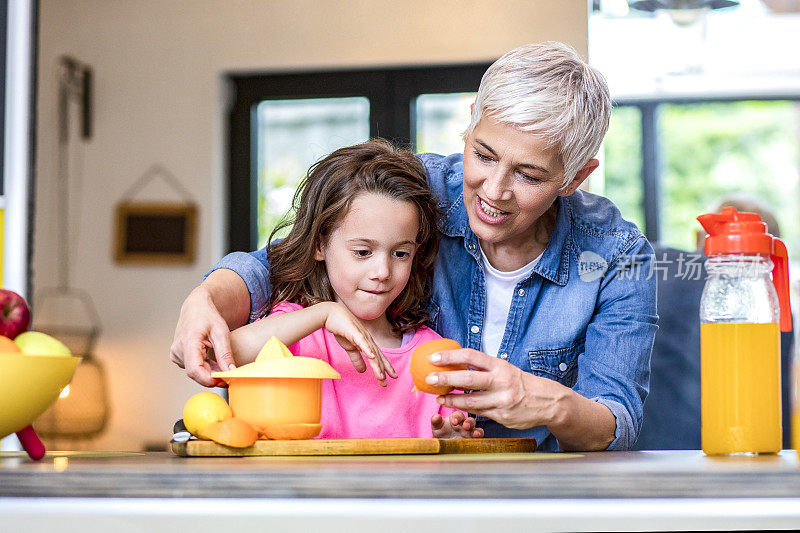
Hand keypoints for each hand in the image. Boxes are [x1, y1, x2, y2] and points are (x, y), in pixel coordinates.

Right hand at [170, 286, 236, 386]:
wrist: (196, 308)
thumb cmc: (207, 316)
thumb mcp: (221, 333)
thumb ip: (225, 354)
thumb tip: (230, 372)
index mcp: (188, 342)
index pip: (195, 370)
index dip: (209, 379)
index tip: (224, 380)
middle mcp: (178, 349)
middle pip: (196, 373)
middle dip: (213, 376)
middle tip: (229, 372)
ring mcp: (176, 354)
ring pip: (195, 372)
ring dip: (210, 371)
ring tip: (220, 361)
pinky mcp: (177, 356)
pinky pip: (192, 368)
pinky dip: (204, 367)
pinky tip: (211, 359)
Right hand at [322, 302, 396, 385]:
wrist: (331, 314)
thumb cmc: (342, 329)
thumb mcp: (349, 348)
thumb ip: (357, 359)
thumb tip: (363, 371)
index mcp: (368, 344)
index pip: (379, 357)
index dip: (385, 367)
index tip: (392, 377)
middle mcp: (368, 340)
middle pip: (378, 356)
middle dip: (383, 370)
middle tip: (386, 383)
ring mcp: (362, 336)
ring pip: (372, 352)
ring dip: (377, 364)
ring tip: (381, 376)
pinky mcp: (354, 332)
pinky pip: (362, 342)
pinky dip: (368, 349)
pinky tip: (372, 356)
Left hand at [426, 348, 569, 429]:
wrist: (548, 402)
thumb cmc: (520, 382)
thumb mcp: (505, 369)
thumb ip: (484, 368)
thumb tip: (455, 363)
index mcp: (500, 366)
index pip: (471, 357)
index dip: (450, 356)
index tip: (434, 358)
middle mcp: (501, 382)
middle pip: (467, 380)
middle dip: (445, 379)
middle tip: (429, 378)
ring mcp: (502, 401)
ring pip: (470, 401)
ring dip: (451, 400)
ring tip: (438, 397)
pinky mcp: (502, 417)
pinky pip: (479, 413)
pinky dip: (465, 409)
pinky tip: (455, 406)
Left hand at [431, 412, 483, 438]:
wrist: (445, 446)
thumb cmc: (442, 433)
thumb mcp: (437, 428)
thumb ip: (436, 422)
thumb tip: (436, 416)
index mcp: (456, 418)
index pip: (458, 415)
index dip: (457, 417)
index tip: (454, 422)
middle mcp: (464, 424)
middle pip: (470, 420)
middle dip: (469, 422)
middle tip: (465, 426)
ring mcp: (470, 432)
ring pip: (477, 429)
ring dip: (477, 431)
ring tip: (476, 434)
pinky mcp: (473, 440)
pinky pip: (479, 438)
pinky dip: (480, 438)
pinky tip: (478, 440)